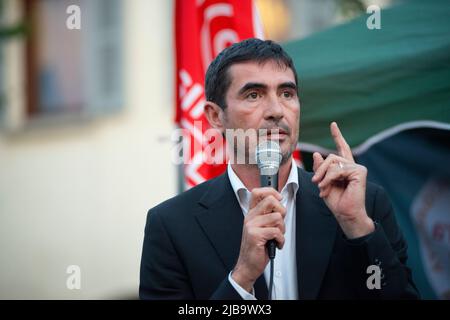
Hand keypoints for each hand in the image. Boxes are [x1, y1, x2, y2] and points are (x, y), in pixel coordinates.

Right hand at [232, 187, 285, 292]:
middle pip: (270, 200)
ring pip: (277, 217)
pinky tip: (275, 244)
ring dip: (282, 229)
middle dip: (281, 211)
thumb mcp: (262, 228)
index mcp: (252, 213)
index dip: (271, 191)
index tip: (278, 199)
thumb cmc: (257, 248)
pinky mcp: (255, 235)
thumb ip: (269, 216)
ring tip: (276, 236)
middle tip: (278, 223)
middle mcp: (250, 217)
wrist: (248, 265)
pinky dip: (280, 240)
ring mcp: (251, 225)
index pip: (258, 192)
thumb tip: (281, 205)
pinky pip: (276, 231)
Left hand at [311, 122, 373, 238]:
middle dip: (320, 169)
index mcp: (345, 168)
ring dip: (323, 176)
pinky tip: (326, 187)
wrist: (346, 215)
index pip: (342, 148)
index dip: (337, 136)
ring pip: (332, 162)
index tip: (333, 125)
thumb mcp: (323, 183)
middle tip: (316, 182)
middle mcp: (352, 166)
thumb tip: (317, 154)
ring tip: (322, 187)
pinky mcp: (360, 172)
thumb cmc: (336, 202)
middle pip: (331, 157)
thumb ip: (320, 169)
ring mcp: (357, 168)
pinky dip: (329, 178)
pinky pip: (337, 169)